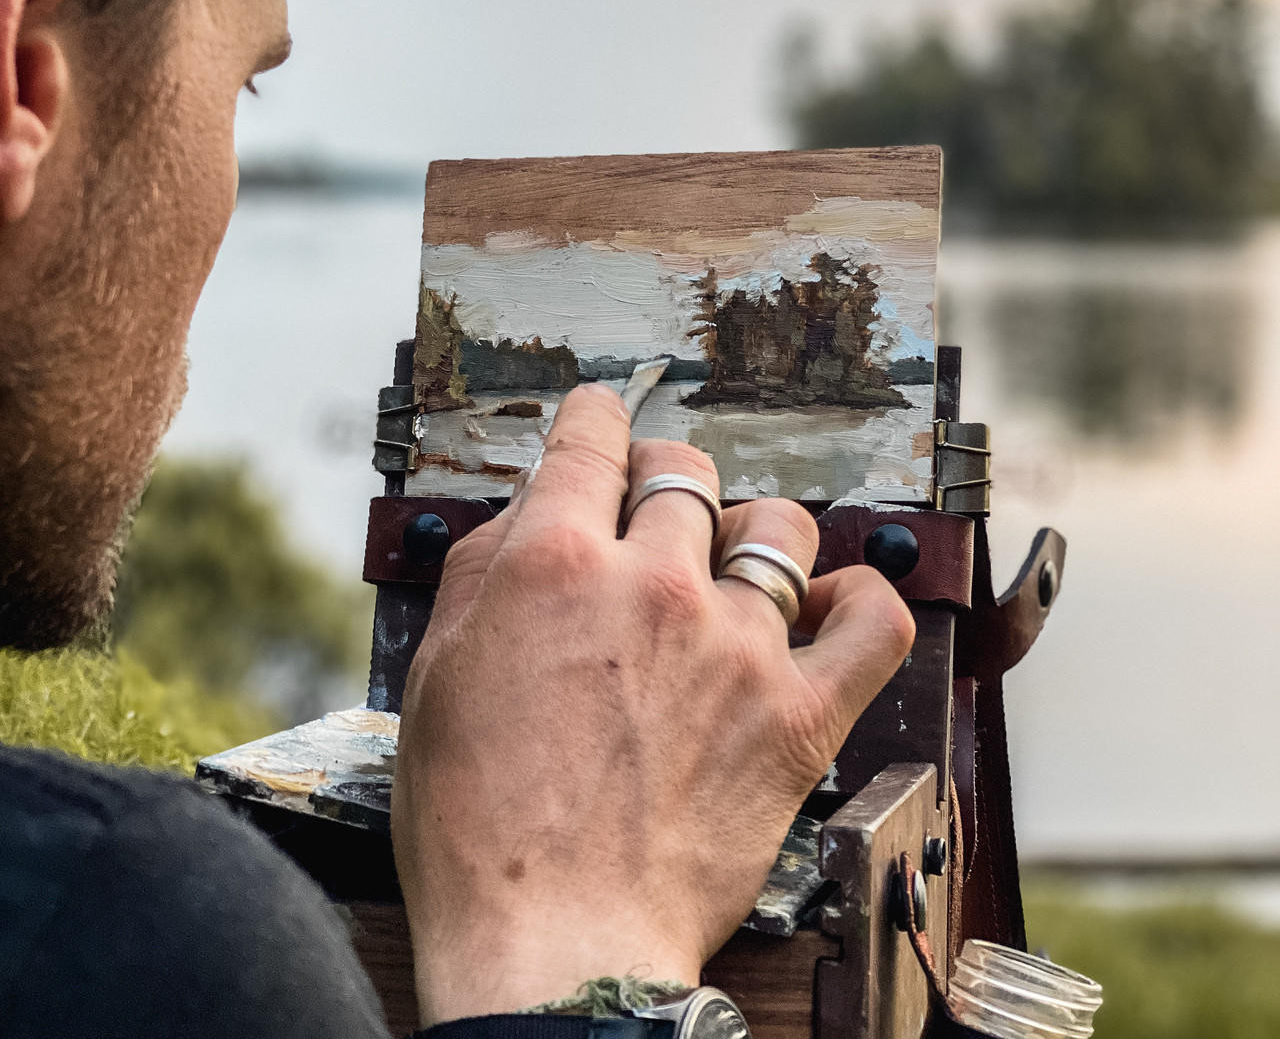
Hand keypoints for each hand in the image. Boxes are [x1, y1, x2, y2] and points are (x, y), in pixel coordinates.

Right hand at [391, 384, 914, 1024]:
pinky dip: (859, 601)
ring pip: (777, 529)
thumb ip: (482, 572)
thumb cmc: (481, 828)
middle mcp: (653, 585)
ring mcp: (734, 644)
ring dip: (752, 535)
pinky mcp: (795, 713)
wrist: (553, 944)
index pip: (591, 442)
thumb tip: (525, 515)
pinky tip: (831, 606)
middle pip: (686, 473)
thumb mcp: (437, 677)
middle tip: (656, 508)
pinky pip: (870, 623)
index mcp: (555, 564)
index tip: (603, 421)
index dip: (597, 419)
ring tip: (734, 568)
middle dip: (665, 477)